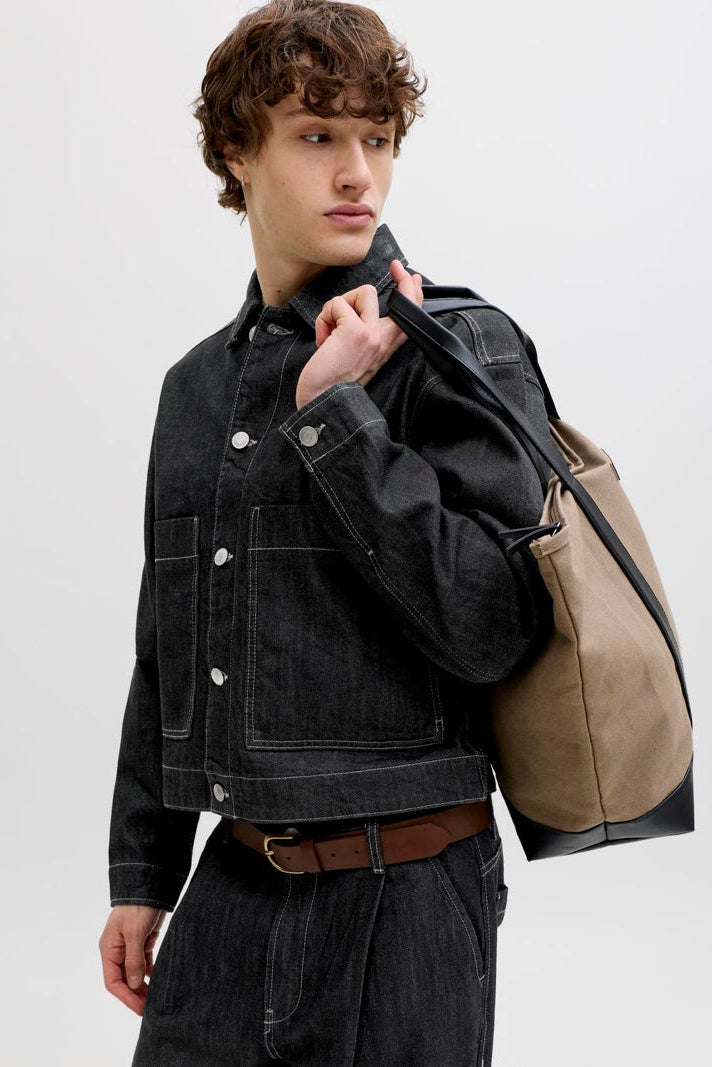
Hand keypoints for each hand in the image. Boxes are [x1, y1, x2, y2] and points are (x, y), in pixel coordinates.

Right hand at [99, 904, 166, 1015]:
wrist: (150, 886)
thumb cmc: (138, 907)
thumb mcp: (135, 933)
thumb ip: (134, 959)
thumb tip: (133, 984)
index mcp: (109, 949)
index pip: (113, 981)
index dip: (125, 996)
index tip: (139, 1008)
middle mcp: (117, 950)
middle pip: (123, 980)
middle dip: (135, 994)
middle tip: (149, 1008)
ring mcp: (129, 947)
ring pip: (134, 973)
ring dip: (143, 986)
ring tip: (155, 998)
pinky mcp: (142, 942)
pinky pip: (144, 963)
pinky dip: (150, 973)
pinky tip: (158, 982)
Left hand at [295, 259, 423, 408]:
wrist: (322, 401)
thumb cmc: (331, 382)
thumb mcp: (355, 355)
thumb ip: (363, 334)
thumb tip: (355, 310)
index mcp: (384, 346)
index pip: (408, 316)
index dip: (412, 292)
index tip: (407, 274)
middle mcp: (383, 340)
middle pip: (405, 299)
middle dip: (401, 279)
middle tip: (396, 266)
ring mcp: (372, 334)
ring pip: (364, 292)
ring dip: (340, 305)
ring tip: (331, 329)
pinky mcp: (355, 331)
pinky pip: (337, 304)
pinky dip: (324, 317)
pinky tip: (323, 339)